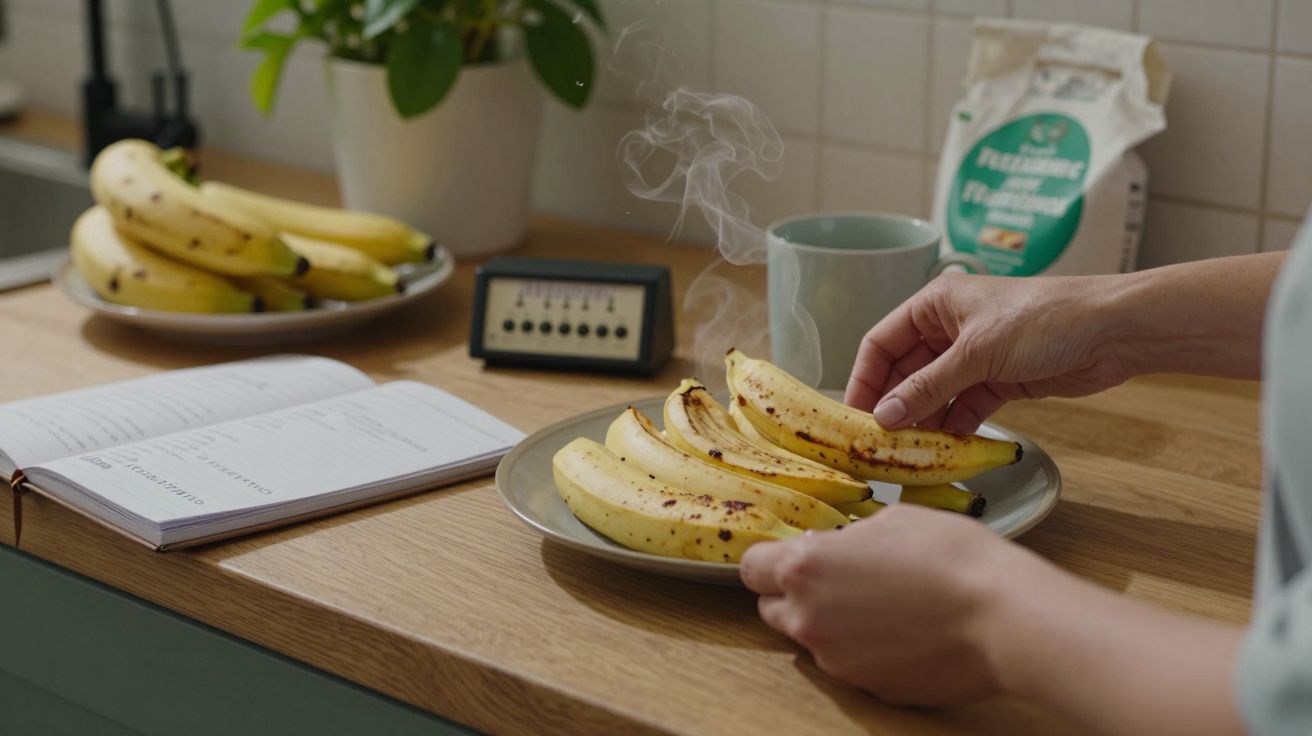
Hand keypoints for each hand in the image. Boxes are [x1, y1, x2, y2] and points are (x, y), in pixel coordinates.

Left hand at [739, 504, 1050, 705]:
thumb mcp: (892, 521)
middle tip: (836, 579)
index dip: (769, 559)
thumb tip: (839, 547)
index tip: (789, 555)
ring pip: (813, 639)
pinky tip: (905, 631)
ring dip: (832, 623)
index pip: (752, 568)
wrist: (1002, 616)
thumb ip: (849, 539)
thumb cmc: (951, 556)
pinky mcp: (869, 688)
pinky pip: (852, 664)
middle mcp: (809, 619)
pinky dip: (867, 649)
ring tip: (883, 604)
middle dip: (794, 594)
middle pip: (772, 609)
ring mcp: (837, 661)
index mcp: (806, 569)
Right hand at [845, 272, 1132, 431]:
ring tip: (907, 454)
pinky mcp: (998, 380)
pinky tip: (943, 450)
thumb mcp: (977, 354)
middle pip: (904, 372)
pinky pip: (963, 407)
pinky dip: (953, 427)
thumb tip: (884, 419)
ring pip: (933, 393)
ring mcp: (974, 356)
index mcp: (935, 304)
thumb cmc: (1045, 320)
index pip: (881, 343)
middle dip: (892, 406)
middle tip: (877, 444)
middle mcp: (949, 328)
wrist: (1113, 331)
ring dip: (921, 421)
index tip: (853, 417)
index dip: (864, 379)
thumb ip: (928, 388)